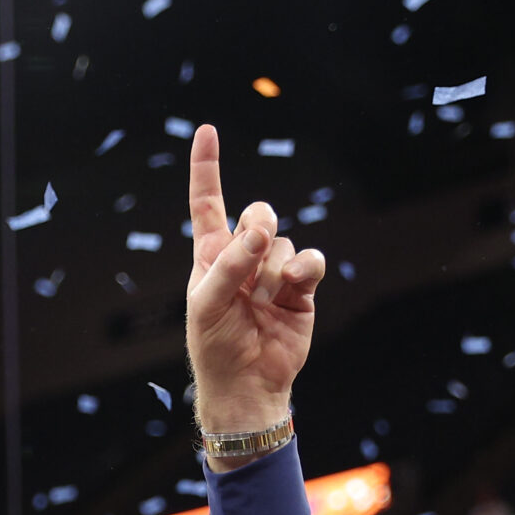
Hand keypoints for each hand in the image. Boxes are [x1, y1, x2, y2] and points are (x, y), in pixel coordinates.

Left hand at [185, 124, 325, 440]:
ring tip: (262, 302)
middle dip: (258, 224)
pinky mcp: (300, 289)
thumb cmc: (215, 345)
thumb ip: (229, 263)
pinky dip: (303, 268)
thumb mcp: (206, 303)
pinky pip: (308, 259)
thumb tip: (262, 231)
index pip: (207, 202)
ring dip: (272, 268)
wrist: (246, 384)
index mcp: (211, 255)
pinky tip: (293, 287)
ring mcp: (273, 272)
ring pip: (284, 240)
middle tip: (253, 249)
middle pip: (257, 213)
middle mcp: (243, 257)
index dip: (207, 167)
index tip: (207, 130)